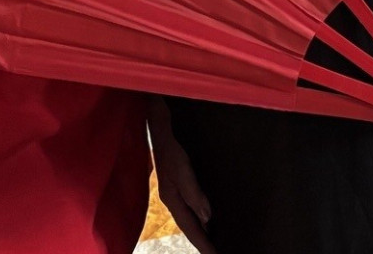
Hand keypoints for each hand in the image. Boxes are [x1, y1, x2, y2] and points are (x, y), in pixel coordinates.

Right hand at [148, 100, 216, 253]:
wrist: (160, 131)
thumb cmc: (171, 150)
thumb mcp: (183, 170)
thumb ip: (194, 193)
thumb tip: (207, 217)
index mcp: (173, 201)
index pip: (191, 229)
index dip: (204, 244)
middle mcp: (174, 201)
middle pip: (191, 228)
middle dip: (203, 243)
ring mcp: (175, 194)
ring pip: (191, 220)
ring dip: (202, 232)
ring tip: (213, 244)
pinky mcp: (179, 186)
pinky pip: (191, 208)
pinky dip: (200, 218)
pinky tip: (207, 219)